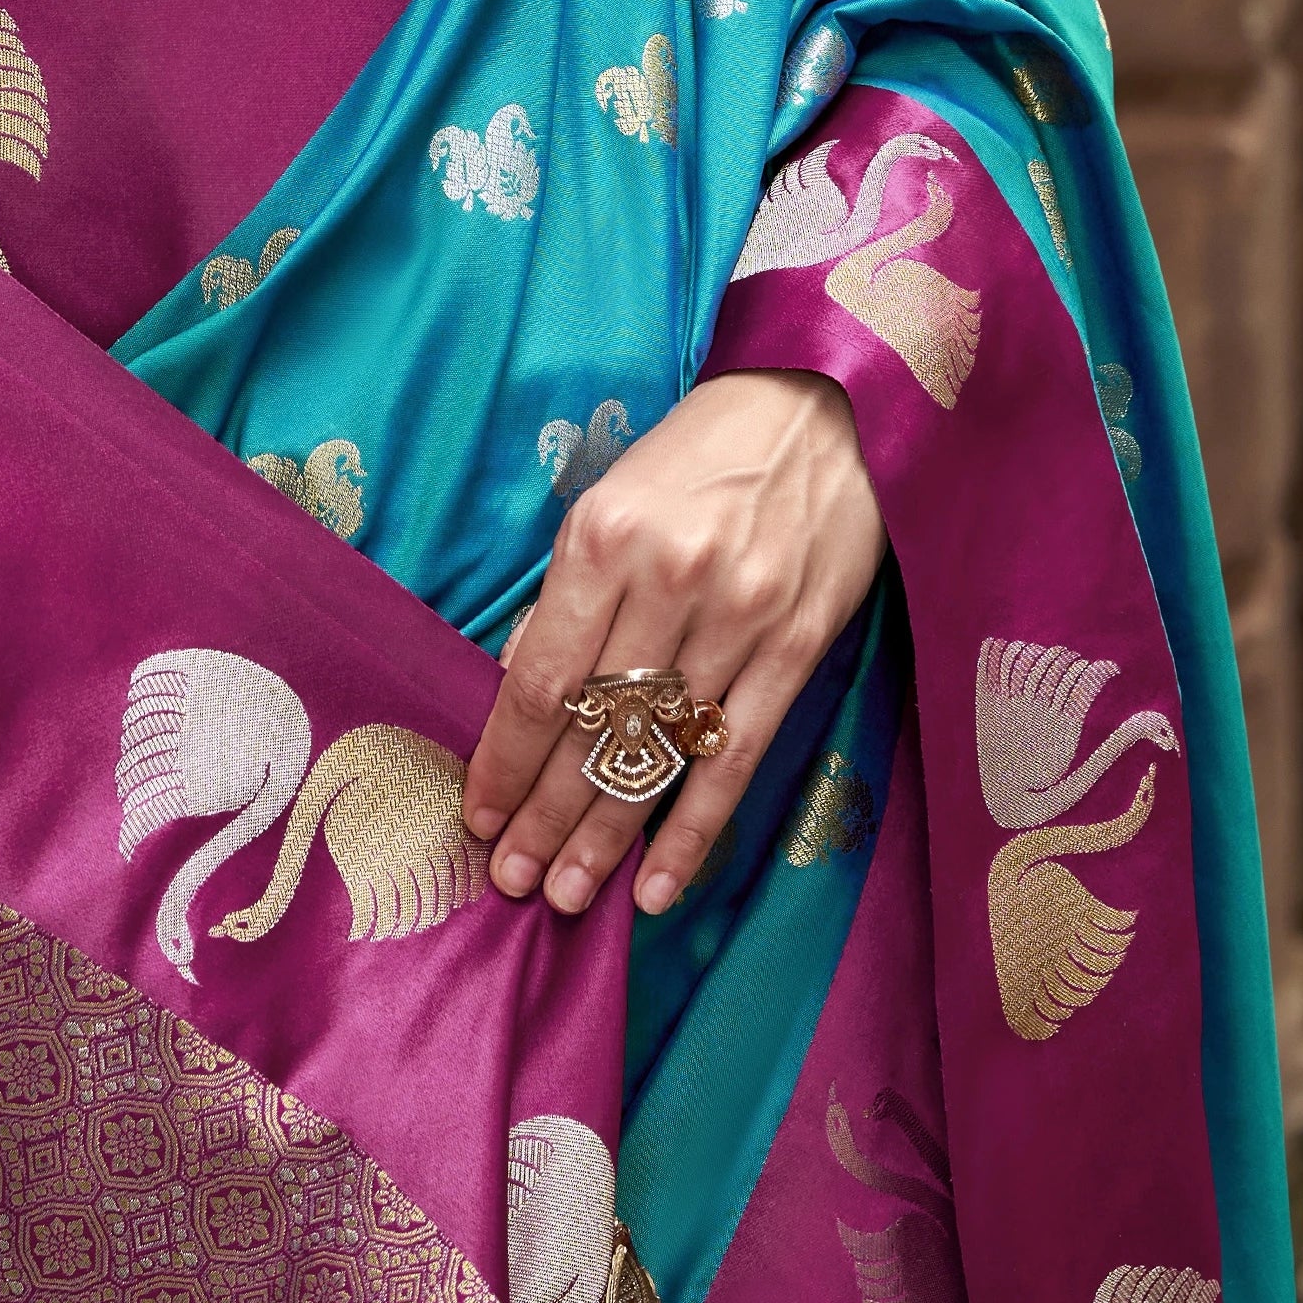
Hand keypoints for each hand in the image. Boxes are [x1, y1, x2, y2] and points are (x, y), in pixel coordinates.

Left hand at [463, 370, 882, 921]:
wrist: (826, 406)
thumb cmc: (701, 453)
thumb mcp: (611, 497)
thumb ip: (567, 596)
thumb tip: (517, 693)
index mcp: (605, 537)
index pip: (541, 679)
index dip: (504, 759)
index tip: (476, 814)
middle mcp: (670, 580)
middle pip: (595, 728)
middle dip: (543, 816)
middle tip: (509, 880)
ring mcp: (741, 617)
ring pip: (660, 754)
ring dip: (607, 837)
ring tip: (566, 896)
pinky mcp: (800, 644)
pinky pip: (737, 758)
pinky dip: (695, 830)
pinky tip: (658, 886)